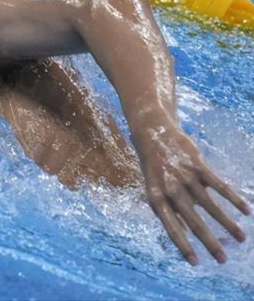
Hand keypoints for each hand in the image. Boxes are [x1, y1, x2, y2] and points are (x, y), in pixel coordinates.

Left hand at [139, 124, 250, 264]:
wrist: (153, 134)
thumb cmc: (154, 168)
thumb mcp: (153, 189)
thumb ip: (168, 209)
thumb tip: (182, 231)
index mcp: (157, 199)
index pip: (171, 228)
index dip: (183, 246)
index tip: (196, 262)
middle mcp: (171, 191)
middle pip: (193, 222)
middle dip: (209, 242)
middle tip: (223, 260)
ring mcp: (186, 178)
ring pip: (211, 206)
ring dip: (227, 224)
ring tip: (241, 239)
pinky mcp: (198, 166)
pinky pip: (220, 186)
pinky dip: (234, 199)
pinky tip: (246, 210)